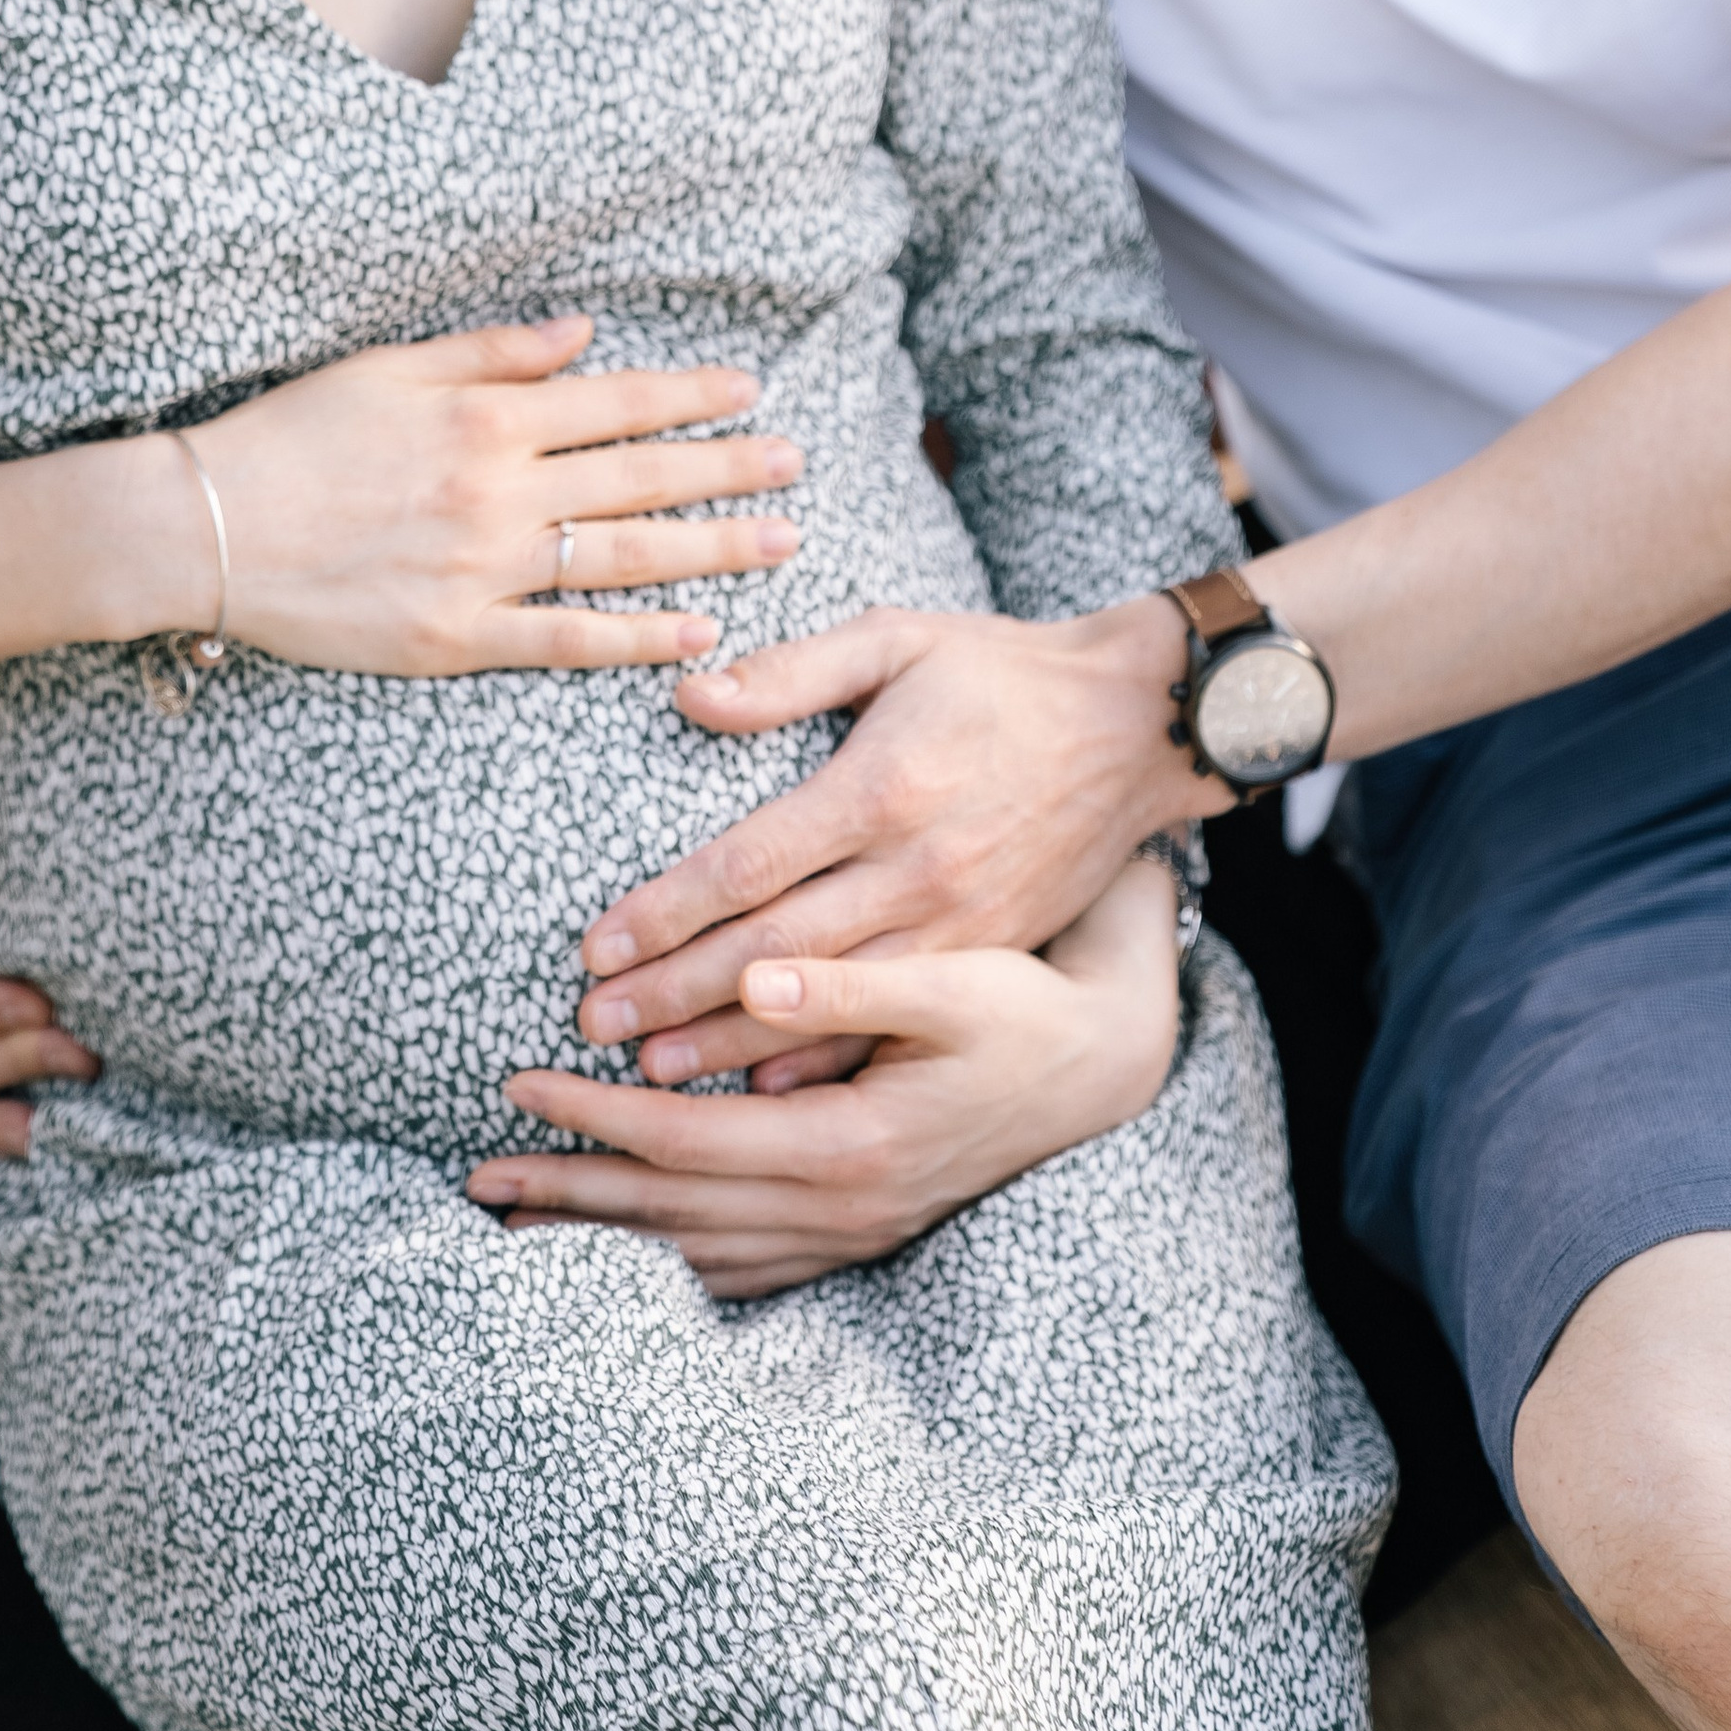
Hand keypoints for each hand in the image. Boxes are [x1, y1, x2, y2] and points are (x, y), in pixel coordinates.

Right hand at [185, 313, 801, 677]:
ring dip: (712, 550)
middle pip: (642, 479)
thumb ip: (495, 353)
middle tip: (796, 467)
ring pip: (625, 558)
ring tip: (781, 543)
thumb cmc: (294, 435)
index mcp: (488, 417)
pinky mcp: (455, 639)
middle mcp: (501, 492)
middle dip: (728, 470)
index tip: (751, 394)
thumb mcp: (392, 368)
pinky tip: (700, 632)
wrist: (208, 527)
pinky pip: (565, 640)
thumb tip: (584, 334)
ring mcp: (483, 570)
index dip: (692, 398)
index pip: (619, 402)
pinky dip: (638, 638)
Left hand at [472, 857, 1183, 1296]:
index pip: (684, 1139)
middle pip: (671, 1214)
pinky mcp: (857, 1233)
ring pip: (697, 1252)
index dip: (594, 1113)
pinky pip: (740, 1268)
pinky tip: (624, 1253)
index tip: (517, 1081)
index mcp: (849, 1146)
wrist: (1098, 1068)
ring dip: (602, 1238)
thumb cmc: (1021, 1007)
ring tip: (517, 1224)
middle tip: (472, 1178)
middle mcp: (841, 1209)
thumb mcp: (950, 980)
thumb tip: (748, 973)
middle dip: (567, 1193)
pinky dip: (667, 1263)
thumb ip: (846, 983)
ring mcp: (849, 1234)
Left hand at [569, 595, 1221, 1081]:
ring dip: (730, 1043)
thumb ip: (793, 670)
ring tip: (646, 1076)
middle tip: (590, 1026)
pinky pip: (890, 1023)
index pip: (751, 863)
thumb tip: (693, 693)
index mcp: (884, 787)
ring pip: (826, 1003)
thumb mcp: (899, 636)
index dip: (667, 909)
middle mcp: (918, 869)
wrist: (1140, 724)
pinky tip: (760, 1094)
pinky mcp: (987, 952)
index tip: (595, 945)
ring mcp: (958, 924)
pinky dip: (821, 1063)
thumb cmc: (1001, 669)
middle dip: (675, 994)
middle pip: (774, 951)